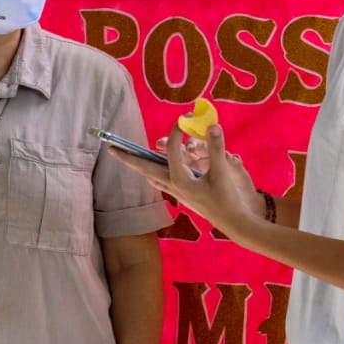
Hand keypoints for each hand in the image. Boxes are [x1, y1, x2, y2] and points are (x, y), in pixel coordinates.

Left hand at [112, 123, 260, 238]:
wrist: (234, 224)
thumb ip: (216, 148)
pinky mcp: (184, 197)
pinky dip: (153, 176)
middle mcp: (174, 186)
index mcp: (180, 179)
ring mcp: (177, 193)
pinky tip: (152, 177)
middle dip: (128, 158)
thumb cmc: (227, 199)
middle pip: (145, 168)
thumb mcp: (222, 172)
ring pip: (152, 176)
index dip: (176, 133)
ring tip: (126, 160)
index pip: (172, 150)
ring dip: (139, 166)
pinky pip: (162, 183)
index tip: (183, 120)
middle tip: (110, 148)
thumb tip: (212, 125)